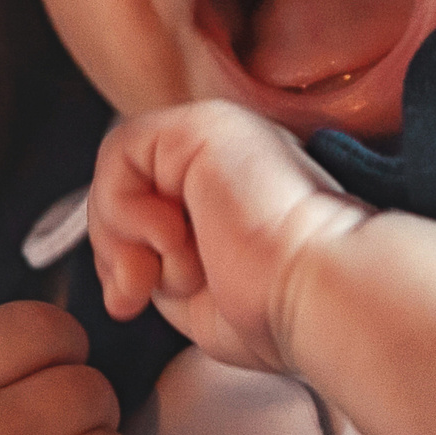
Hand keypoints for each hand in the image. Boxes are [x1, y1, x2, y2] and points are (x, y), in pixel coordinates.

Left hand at [88, 100, 375, 373]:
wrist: (322, 293)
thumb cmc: (281, 309)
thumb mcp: (194, 297)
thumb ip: (155, 268)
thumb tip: (119, 269)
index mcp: (235, 191)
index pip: (146, 207)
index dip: (123, 257)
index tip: (132, 304)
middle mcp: (227, 156)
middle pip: (126, 188)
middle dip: (114, 252)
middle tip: (136, 295)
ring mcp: (217, 135)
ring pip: (119, 171)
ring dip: (124, 235)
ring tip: (171, 268)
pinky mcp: (202, 125)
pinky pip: (122, 152)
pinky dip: (126, 207)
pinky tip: (172, 238)